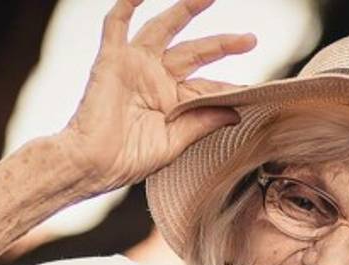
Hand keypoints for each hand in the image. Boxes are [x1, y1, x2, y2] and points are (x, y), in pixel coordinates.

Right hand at [59, 0, 255, 192]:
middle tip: (250, 39)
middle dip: (223, 44)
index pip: (208, 86)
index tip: (255, 89)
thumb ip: (204, 121)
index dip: (231, 87)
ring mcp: (135, 66)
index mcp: (173, 101)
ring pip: (164, 29)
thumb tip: (236, 111)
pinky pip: (117, 24)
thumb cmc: (129, 160)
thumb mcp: (176, 143)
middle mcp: (156, 78)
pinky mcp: (112, 59)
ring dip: (184, 10)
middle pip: (196, 52)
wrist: (93, 164)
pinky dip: (126, 5)